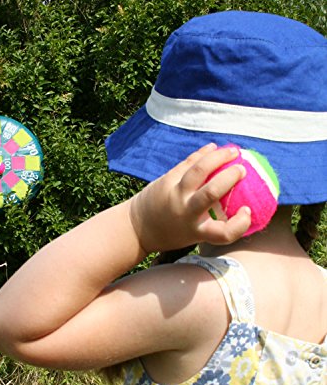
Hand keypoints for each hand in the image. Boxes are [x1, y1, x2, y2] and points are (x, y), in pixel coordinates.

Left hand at [129, 144, 251, 252]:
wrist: (136, 226)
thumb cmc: (171, 231)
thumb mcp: (192, 235)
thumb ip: (214, 224)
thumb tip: (245, 209)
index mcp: (196, 231)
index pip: (224, 233)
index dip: (240, 224)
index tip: (247, 211)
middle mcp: (185, 212)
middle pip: (211, 193)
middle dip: (229, 178)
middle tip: (243, 169)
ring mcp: (174, 194)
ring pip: (198, 170)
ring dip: (218, 158)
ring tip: (233, 151)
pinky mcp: (166, 180)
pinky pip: (188, 164)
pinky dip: (203, 154)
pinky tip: (213, 148)